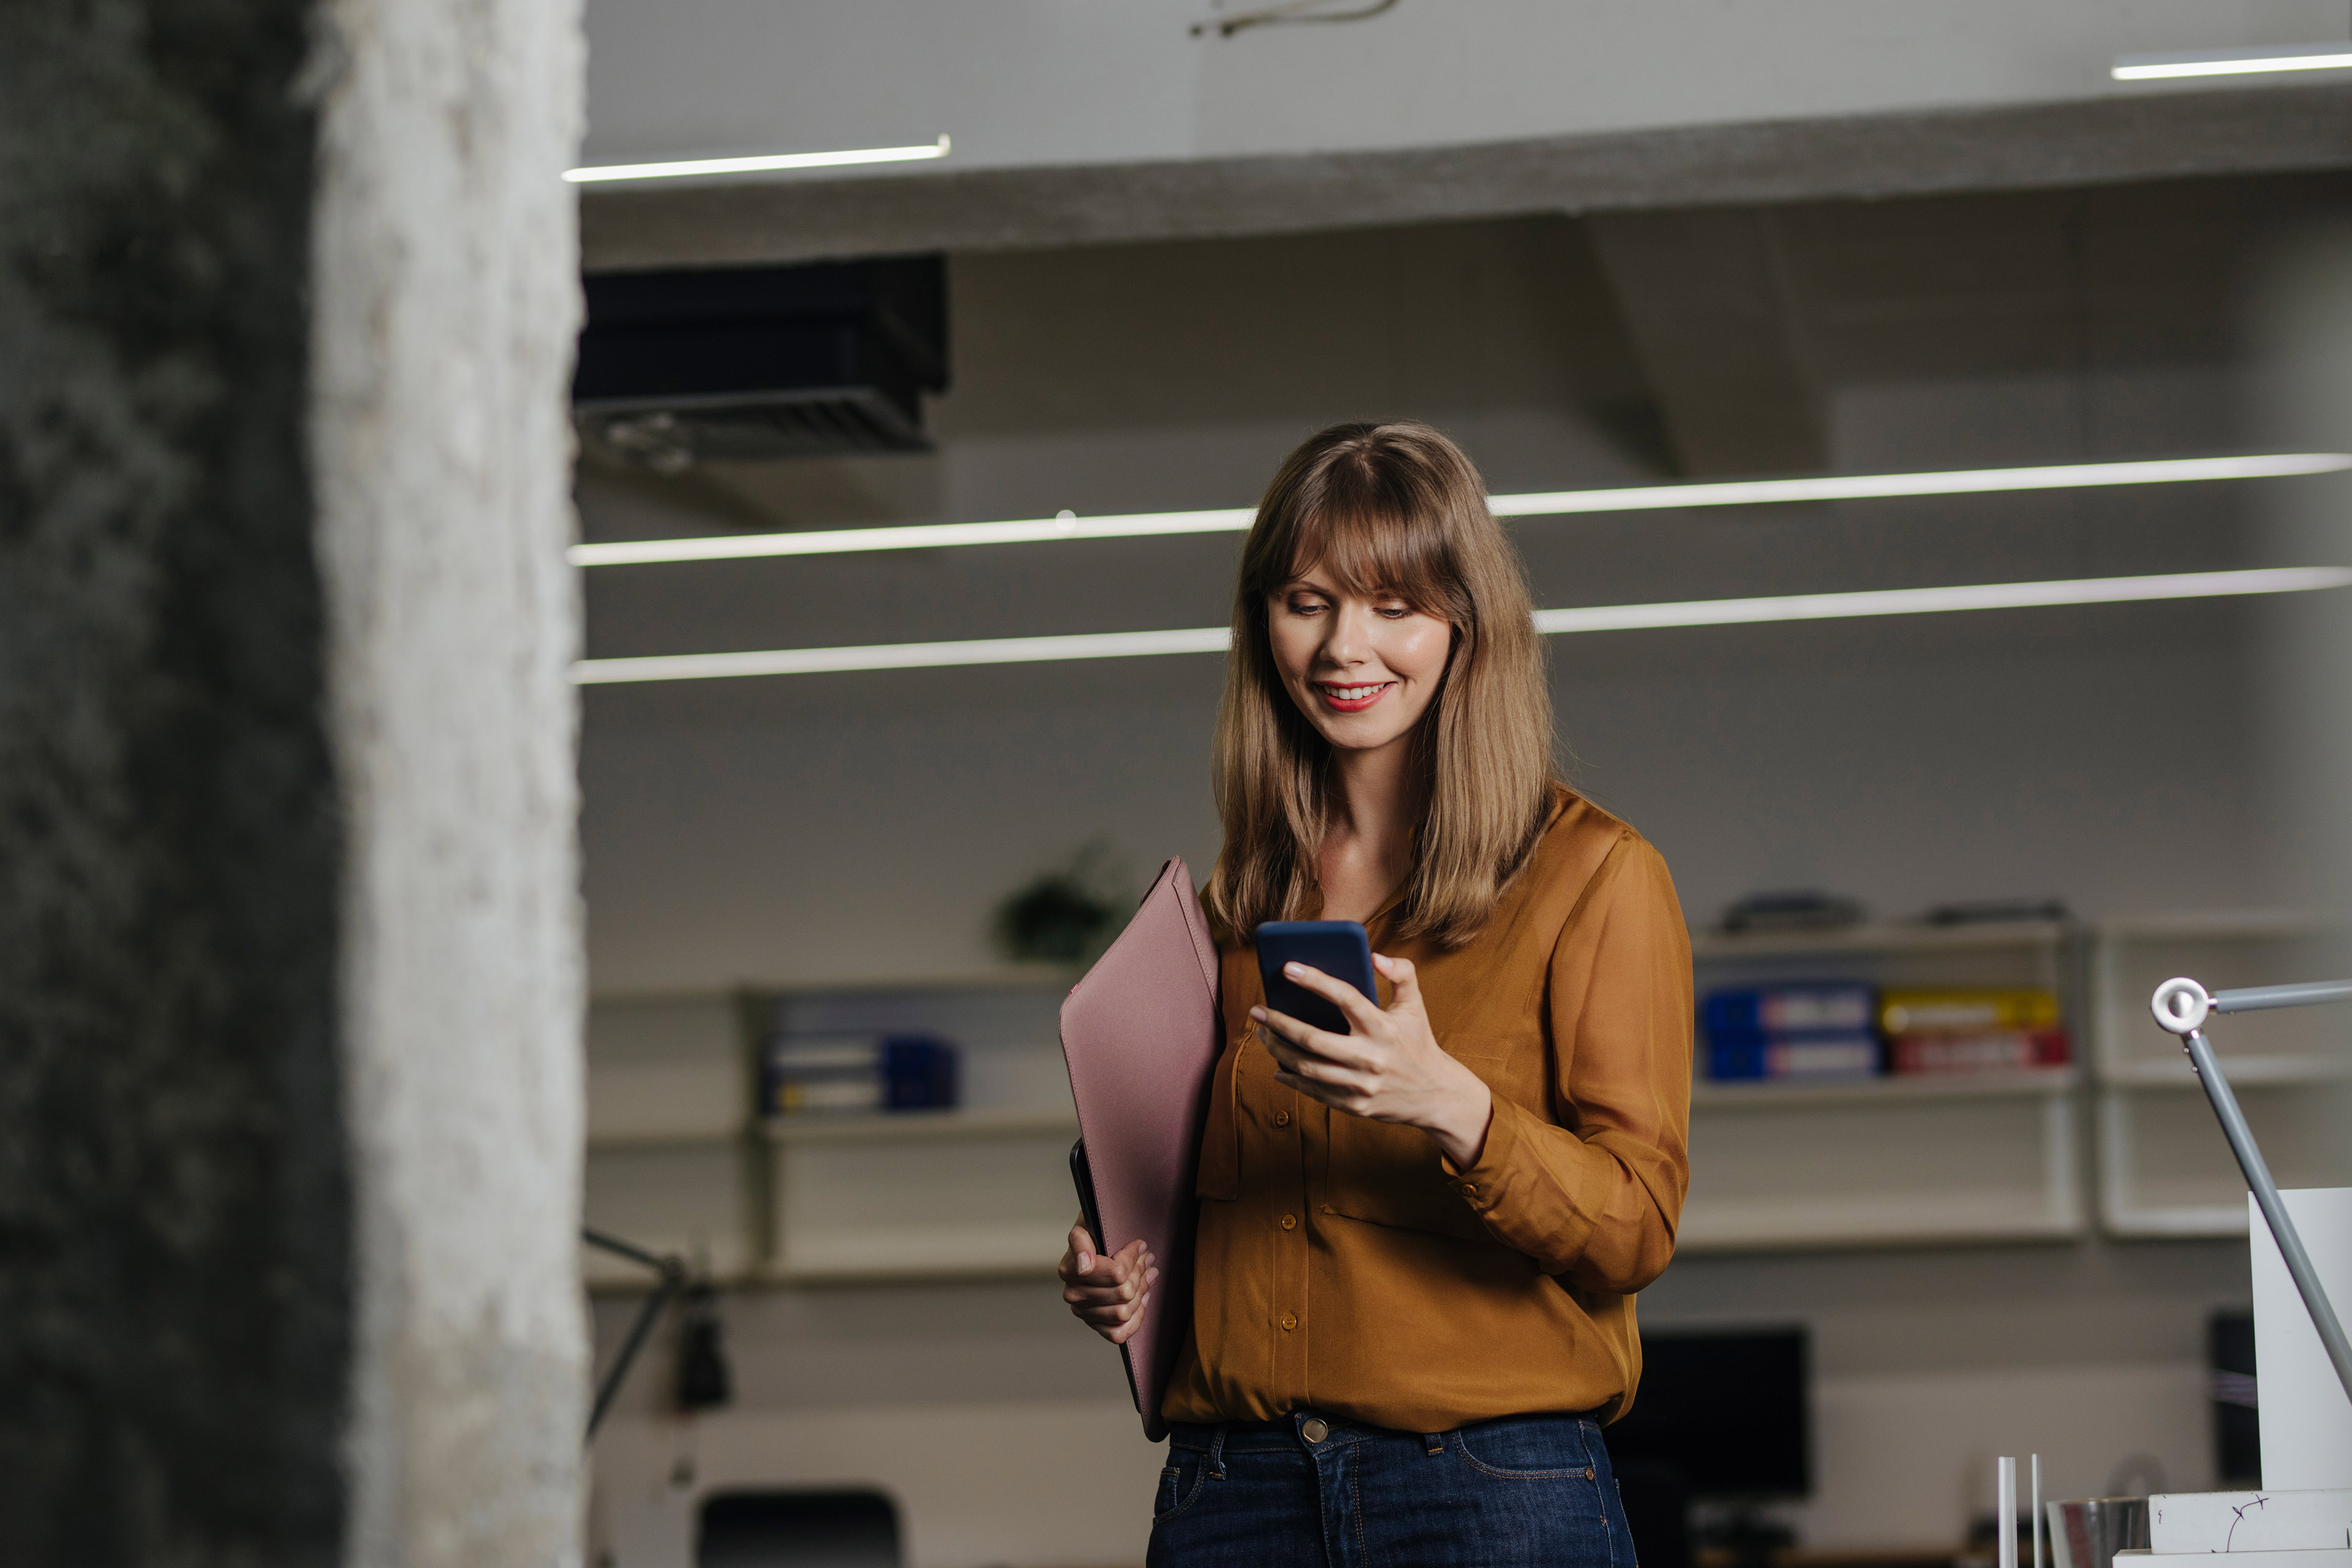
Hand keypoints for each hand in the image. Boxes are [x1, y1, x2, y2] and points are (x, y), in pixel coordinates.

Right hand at [1058, 1221, 1156, 1345]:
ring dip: (1141, 1292)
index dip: (1133, 1258)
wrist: (1091, 1248)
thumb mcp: (1085, 1225)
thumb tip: (1085, 1267)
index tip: (1139, 1246)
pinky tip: (1142, 1299)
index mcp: (1069, 1270)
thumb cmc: (1092, 1233)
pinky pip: (1118, 1333)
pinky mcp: (1094, 1325)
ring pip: (1124, 1313)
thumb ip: (1080, 1241)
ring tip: (1148, 1274)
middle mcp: (1073, 1294)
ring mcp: (1083, 1312)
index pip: (1117, 1274)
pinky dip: (1135, 1319)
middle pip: (1124, 1293)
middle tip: (1147, 1259)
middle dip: (1140, 1273)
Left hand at [1253, 952, 1493, 1167]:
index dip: (1315, 980)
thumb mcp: (1415, 1006)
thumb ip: (1402, 973)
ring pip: (1306, 1066)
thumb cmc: (1418, 1043)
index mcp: (1383, 1027)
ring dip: (1278, 1049)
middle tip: (1258, 1010)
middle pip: (1312, 1039)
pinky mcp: (1353, 1105)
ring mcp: (1360, 1085)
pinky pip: (1313, 1091)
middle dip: (1278, 1022)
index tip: (1287, 967)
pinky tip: (1278, 1065)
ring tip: (1262, 1033)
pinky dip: (1291, 1077)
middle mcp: (1370, 1057)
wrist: (1435, 1094)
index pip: (1345, 997)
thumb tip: (1375, 955)